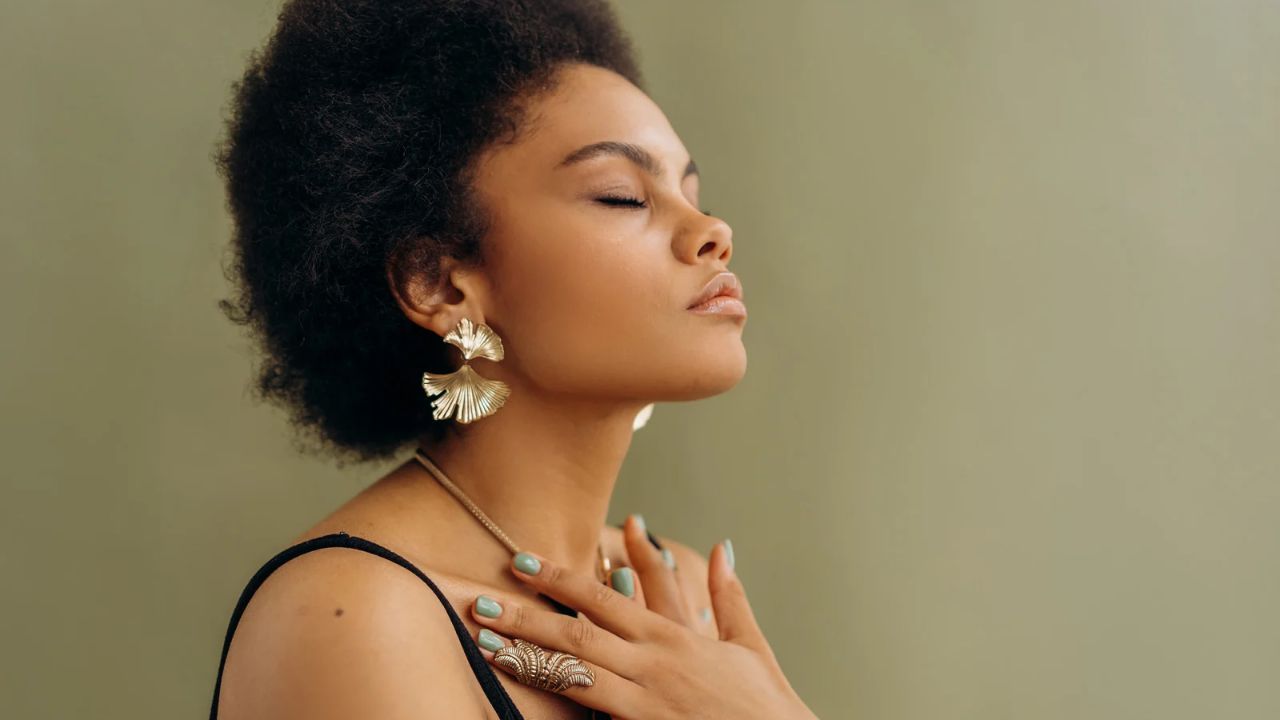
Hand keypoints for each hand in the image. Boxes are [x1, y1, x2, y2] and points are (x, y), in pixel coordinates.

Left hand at [468, 535, 818, 719]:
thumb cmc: (765, 705)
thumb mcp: (749, 645)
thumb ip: (730, 596)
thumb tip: (723, 548)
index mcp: (674, 638)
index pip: (604, 598)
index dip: (560, 578)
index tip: (522, 563)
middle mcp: (653, 666)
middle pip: (577, 633)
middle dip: (526, 616)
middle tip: (481, 600)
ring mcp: (644, 704)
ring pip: (575, 674)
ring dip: (527, 657)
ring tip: (486, 644)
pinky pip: (591, 713)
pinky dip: (557, 702)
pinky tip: (527, 692)